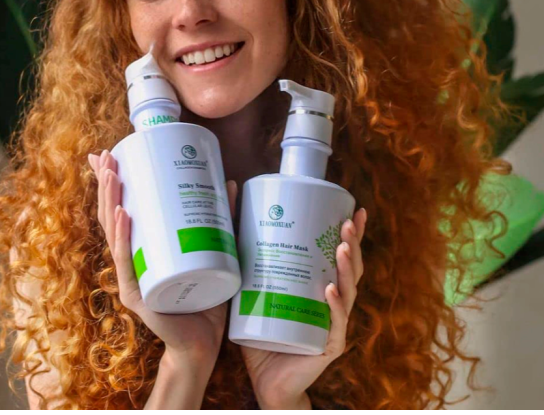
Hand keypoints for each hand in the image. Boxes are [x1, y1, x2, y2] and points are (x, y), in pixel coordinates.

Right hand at [88, 150, 238, 370]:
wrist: (203, 345)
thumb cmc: (205, 298)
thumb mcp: (213, 249)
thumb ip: (220, 218)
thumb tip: (230, 181)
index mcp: (142, 249)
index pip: (120, 210)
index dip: (110, 183)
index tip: (107, 153)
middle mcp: (131, 261)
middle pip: (111, 216)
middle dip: (106, 183)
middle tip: (105, 155)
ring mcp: (132, 278)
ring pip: (114, 234)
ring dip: (110, 201)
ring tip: (111, 174)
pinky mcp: (139, 294)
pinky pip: (128, 262)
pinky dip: (123, 237)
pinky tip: (123, 213)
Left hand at [238, 198, 367, 409]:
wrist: (266, 380)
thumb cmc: (263, 332)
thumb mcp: (255, 290)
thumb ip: (247, 261)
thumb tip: (232, 219)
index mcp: (321, 288)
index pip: (341, 257)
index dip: (353, 235)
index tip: (355, 208)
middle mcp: (333, 304)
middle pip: (352, 269)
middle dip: (353, 244)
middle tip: (348, 222)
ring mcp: (333, 325)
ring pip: (348, 292)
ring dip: (347, 268)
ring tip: (341, 247)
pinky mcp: (325, 346)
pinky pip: (335, 325)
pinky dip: (334, 306)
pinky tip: (331, 290)